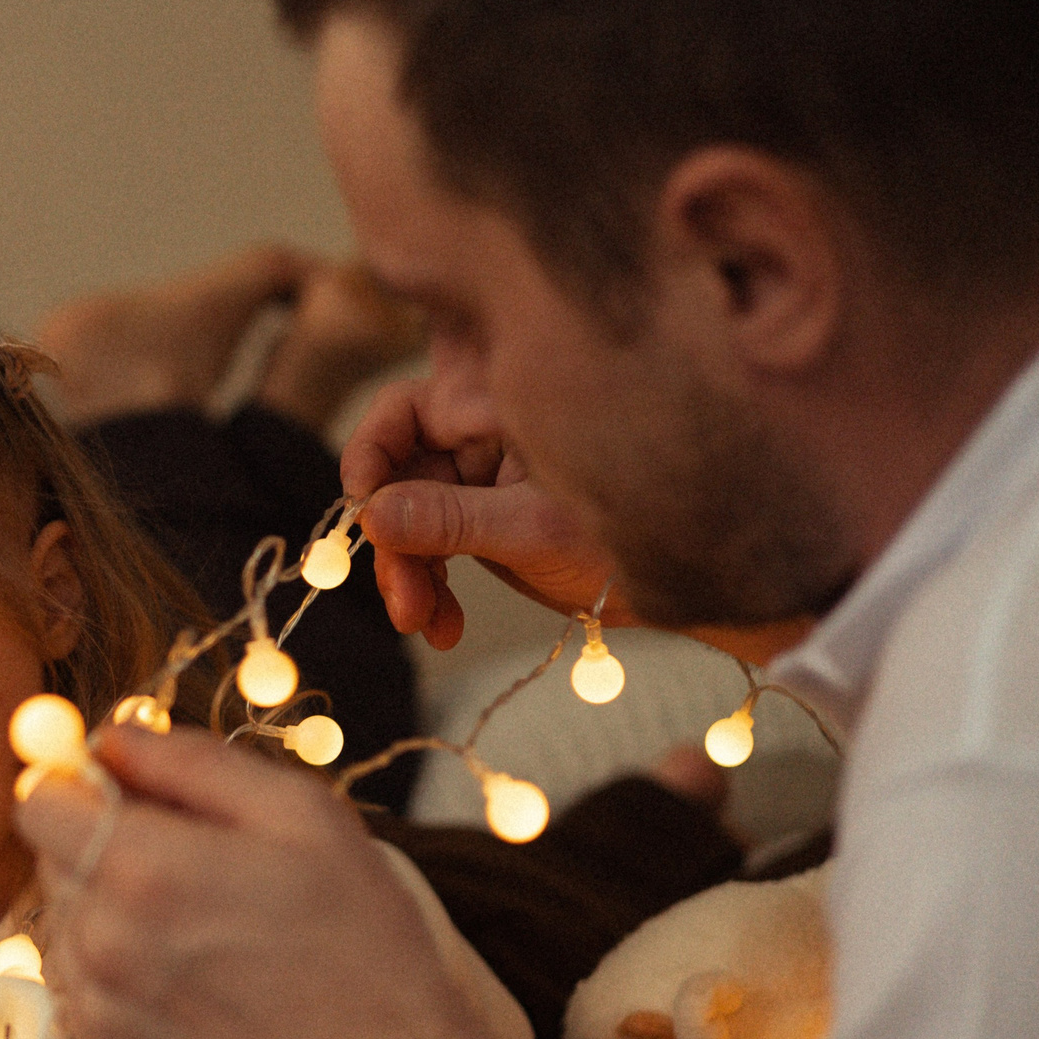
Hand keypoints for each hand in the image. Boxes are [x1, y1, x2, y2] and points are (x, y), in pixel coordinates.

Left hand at [16, 723, 498, 1038]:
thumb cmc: (360, 941)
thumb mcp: (300, 815)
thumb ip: (190, 761)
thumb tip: (111, 737)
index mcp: (140, 868)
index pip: (38, 800)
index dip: (80, 785)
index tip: (130, 796)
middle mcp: (99, 943)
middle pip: (51, 861)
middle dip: (103, 848)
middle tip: (195, 870)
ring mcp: (95, 1014)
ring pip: (65, 928)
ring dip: (109, 917)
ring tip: (201, 936)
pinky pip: (82, 994)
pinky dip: (120, 982)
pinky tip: (193, 988)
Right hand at [339, 377, 622, 645]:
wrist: (677, 585)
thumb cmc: (623, 537)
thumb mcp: (531, 530)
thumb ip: (449, 520)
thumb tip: (371, 515)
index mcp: (494, 413)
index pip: (403, 411)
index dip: (370, 453)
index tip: (362, 508)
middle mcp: (477, 440)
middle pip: (396, 479)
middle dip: (392, 543)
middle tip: (402, 603)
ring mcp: (475, 484)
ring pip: (405, 522)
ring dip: (406, 576)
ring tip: (425, 625)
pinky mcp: (478, 524)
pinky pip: (429, 552)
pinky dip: (428, 590)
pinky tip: (443, 628)